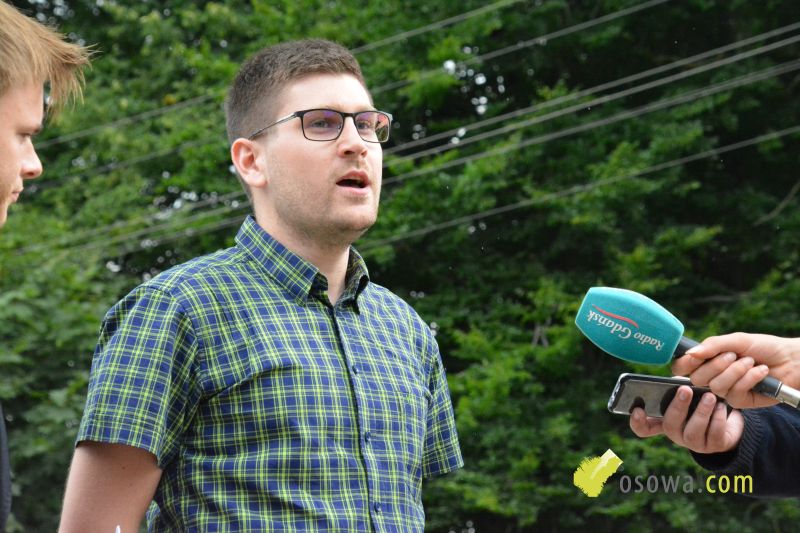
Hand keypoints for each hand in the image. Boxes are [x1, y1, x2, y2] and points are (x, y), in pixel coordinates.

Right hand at [629, 385, 743, 453]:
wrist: (729, 423)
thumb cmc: (701, 404)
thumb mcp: (688, 395)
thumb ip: (679, 389)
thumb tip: (678, 382)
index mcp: (665, 421)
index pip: (644, 428)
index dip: (637, 422)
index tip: (638, 409)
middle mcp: (677, 435)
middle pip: (670, 426)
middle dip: (677, 406)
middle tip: (685, 389)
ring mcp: (694, 444)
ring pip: (693, 432)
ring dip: (701, 412)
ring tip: (709, 396)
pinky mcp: (714, 446)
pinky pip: (714, 434)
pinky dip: (718, 419)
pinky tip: (721, 406)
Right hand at [672, 333, 799, 407]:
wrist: (791, 360)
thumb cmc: (763, 347)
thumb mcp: (736, 340)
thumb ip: (712, 345)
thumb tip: (690, 353)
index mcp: (707, 361)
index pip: (682, 367)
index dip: (686, 363)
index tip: (697, 356)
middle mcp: (713, 377)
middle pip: (697, 378)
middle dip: (717, 365)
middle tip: (734, 355)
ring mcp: (725, 390)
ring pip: (716, 386)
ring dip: (736, 371)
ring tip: (751, 362)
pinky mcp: (740, 401)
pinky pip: (734, 393)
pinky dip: (749, 379)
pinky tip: (760, 372)